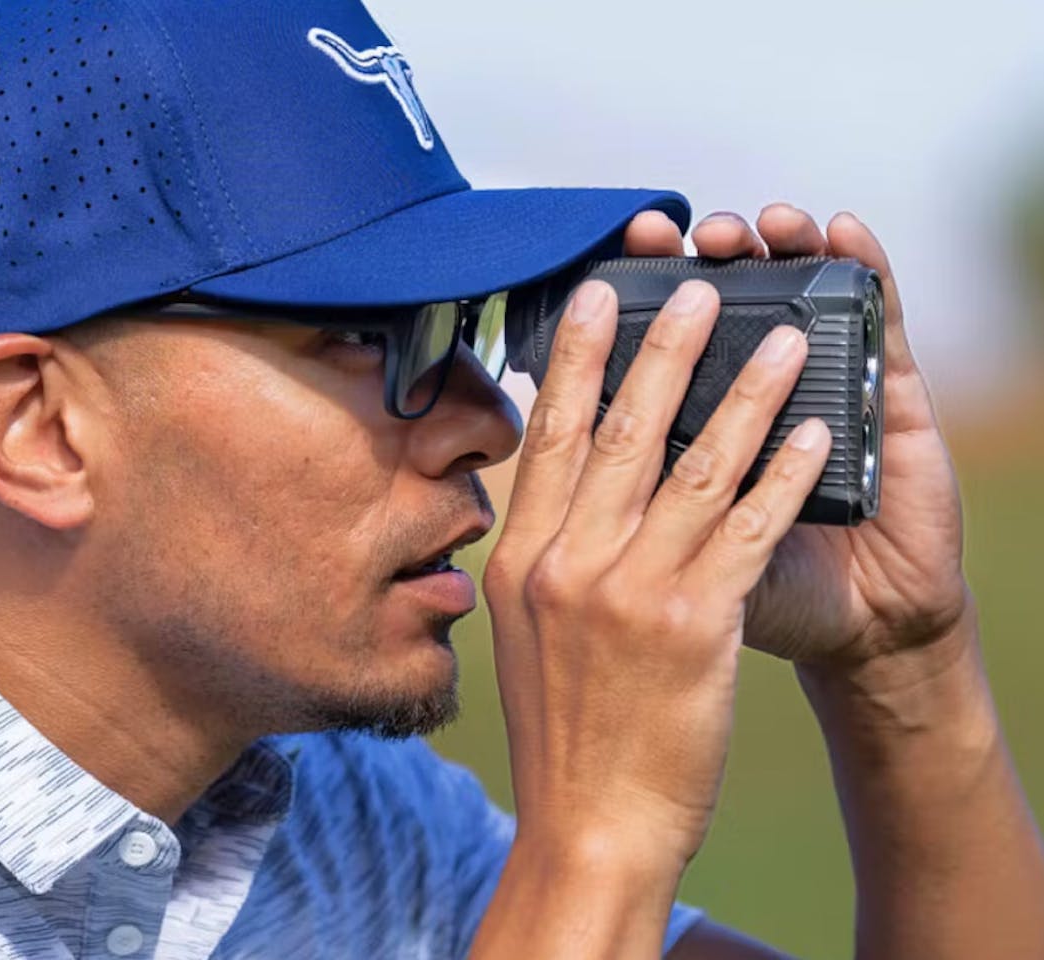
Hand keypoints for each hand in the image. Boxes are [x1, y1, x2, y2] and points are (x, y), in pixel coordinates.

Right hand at [483, 268, 831, 865]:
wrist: (589, 824)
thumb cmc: (564, 731)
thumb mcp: (529, 632)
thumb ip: (546, 555)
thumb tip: (564, 485)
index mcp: (523, 560)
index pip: (552, 438)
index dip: (579, 360)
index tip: (600, 297)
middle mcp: (568, 563)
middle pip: (623, 433)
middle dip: (665, 350)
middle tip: (699, 286)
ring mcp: (628, 592)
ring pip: (697, 467)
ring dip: (747, 394)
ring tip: (785, 338)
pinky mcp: (695, 625)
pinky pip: (748, 529)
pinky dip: (786, 475)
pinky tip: (816, 435)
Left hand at [622, 207, 970, 674]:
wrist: (867, 629)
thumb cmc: (766, 592)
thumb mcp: (680, 561)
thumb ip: (629, 510)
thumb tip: (555, 458)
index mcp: (700, 432)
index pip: (653, 363)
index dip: (623, 320)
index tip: (589, 279)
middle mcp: (758, 398)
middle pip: (720, 312)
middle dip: (683, 268)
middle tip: (654, 229)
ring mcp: (828, 386)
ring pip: (796, 298)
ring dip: (768, 254)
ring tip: (740, 227)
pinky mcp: (896, 396)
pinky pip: (881, 325)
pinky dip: (865, 276)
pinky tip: (842, 235)